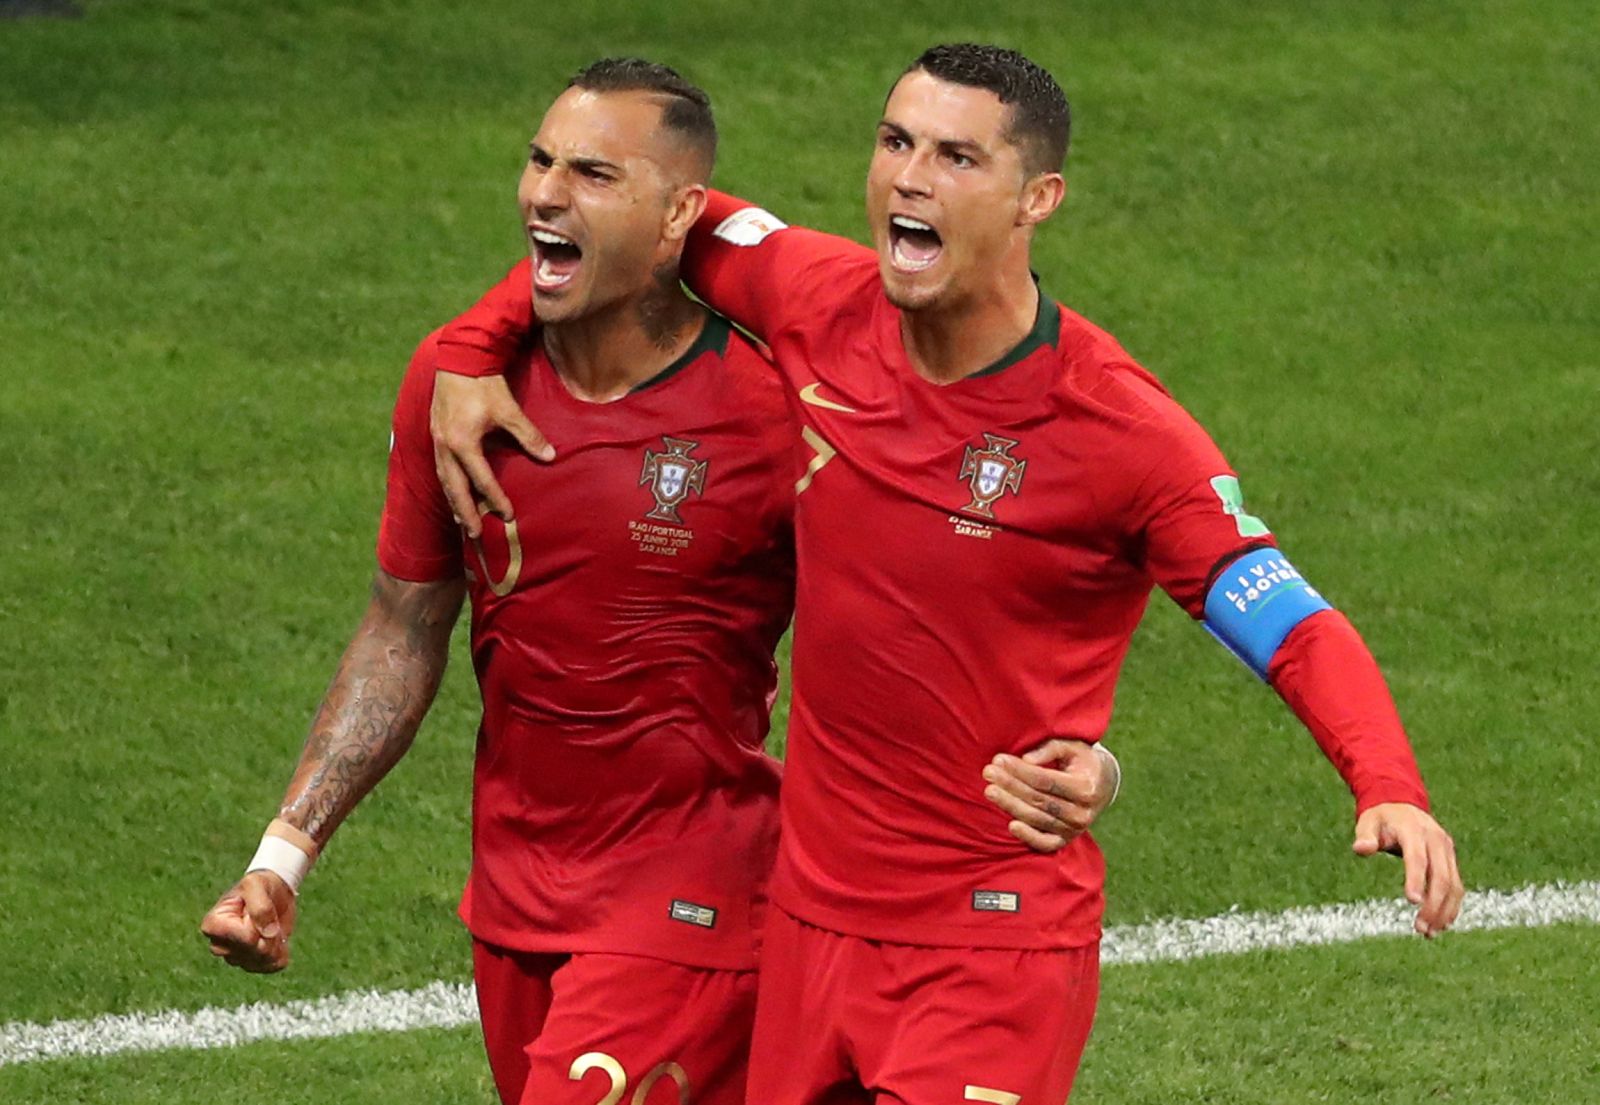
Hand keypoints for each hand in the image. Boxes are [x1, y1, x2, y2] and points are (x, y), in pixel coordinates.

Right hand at [199, 871, 297, 972]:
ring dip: (274, 946)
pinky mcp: (252, 962)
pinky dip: (280, 955)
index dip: (257, 926)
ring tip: (273, 927)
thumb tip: (268, 934)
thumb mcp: (256, 884)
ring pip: (259, 963)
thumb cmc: (259, 885)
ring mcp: (235, 956)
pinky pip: (269, 968)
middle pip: (250, 954)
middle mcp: (220, 944)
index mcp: (214, 924)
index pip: (243, 938)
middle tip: (269, 920)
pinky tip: (279, 940)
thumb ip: (260, 907)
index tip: (253, 912)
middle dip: (267, 938)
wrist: (273, 891)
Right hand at [430, 372, 553, 537]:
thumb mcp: (509, 410)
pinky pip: (440, 467)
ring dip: (454, 501)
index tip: (508, 515)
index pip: (481, 480)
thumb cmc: (484, 384)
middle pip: (455, 488)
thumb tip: (551, 457)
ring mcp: (437, 440)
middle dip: (465, 512)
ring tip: (462, 520)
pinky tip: (454, 491)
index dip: (495, 499)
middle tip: (474, 534)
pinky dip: (448, 483)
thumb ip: (529, 436)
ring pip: (444, 479)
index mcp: (463, 443)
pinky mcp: (435, 433)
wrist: (459, 357)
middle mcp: (445, 446)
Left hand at [983, 739, 1119, 853]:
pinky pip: (1046, 844)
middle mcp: (1082, 812)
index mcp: (1085, 787)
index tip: (999, 759)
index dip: (1020, 770)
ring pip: (1037, 819)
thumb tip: (1025, 760)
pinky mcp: (1067, 840)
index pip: (1045, 780)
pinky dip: (1029, 837)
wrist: (1103, 785)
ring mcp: (1075, 829)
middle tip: (988, 773)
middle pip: (1038, 799)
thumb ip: (1050, 748)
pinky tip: (1010, 825)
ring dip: (1011, 805)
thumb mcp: (1072, 746)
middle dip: (1010, 785)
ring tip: (990, 791)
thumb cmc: (1082, 761)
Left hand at [1352, 802, 1462, 937]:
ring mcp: (1447, 850)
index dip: (1416, 879)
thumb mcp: (1368, 821)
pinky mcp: (1451, 859)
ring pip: (1453, 885)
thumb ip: (1365, 836)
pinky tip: (1442, 923)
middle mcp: (1436, 841)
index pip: (1417, 858)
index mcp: (1414, 831)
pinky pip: (1456, 885)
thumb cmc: (1381, 818)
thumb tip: (1361, 849)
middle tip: (1421, 929)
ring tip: (1430, 933)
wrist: (1403, 804)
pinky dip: (1451, 905)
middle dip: (1433, 905)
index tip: (1412, 901)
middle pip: (1441, 877)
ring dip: (1444, 911)